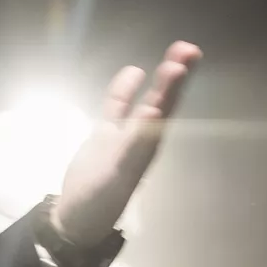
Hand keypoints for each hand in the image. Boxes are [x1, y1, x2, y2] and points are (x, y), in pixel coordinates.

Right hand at [53, 42, 201, 244]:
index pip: (167, 108)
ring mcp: (124, 135)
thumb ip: (134, 142)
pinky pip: (117, 108)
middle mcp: (143, 137)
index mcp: (149, 144)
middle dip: (176, 76)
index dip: (175, 85)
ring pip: (145, 100)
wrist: (77, 216)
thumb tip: (153, 111)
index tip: (184, 61)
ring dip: (159, 79)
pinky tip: (133, 72)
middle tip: (188, 49)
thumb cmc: (101, 198)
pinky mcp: (105, 136)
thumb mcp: (118, 172)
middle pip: (164, 100)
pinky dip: (124, 90)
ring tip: (175, 54)